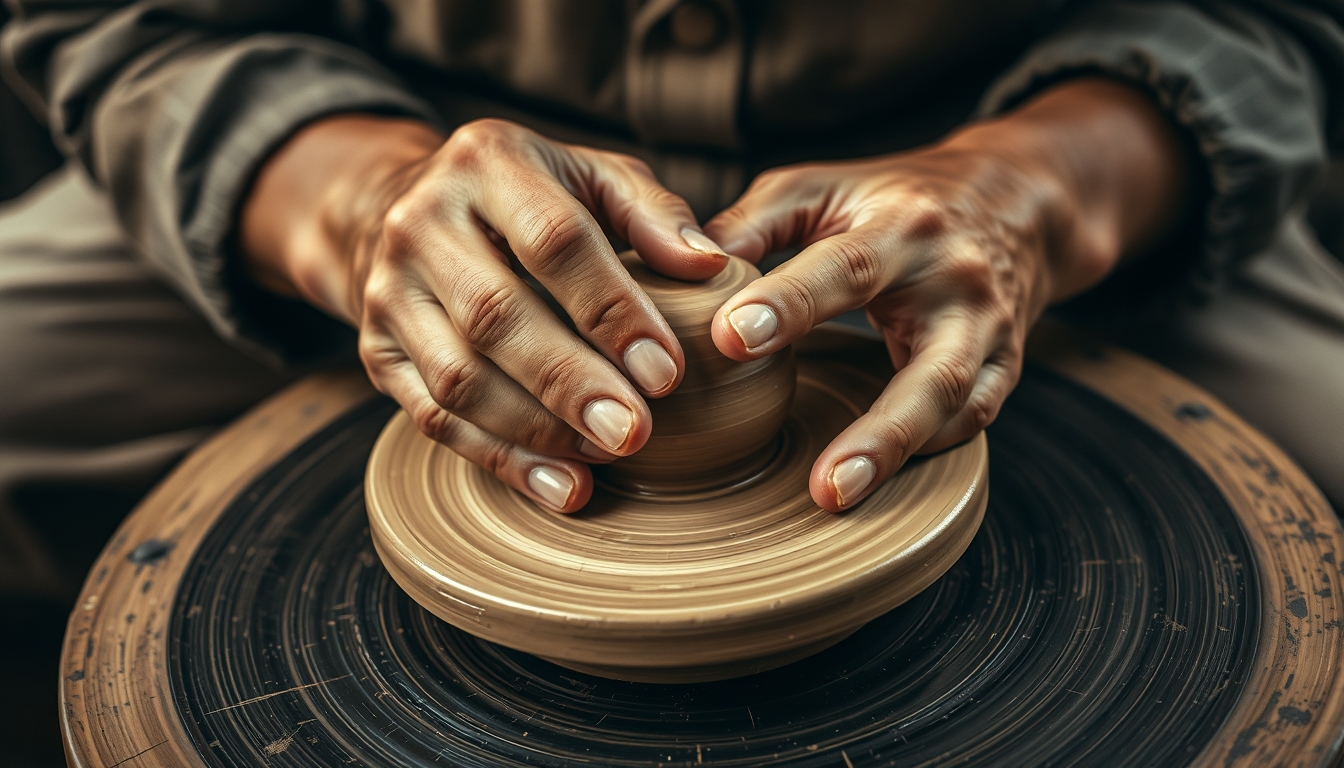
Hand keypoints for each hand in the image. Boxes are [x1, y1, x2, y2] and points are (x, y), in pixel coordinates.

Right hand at [242, 117, 730, 511]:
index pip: (553, 240)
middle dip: (570, 383)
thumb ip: (651, 213)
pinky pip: (435, 419)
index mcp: (484, 163)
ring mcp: (388, 293)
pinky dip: (502, 460)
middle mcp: (421, 224)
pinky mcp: (378, 353)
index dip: (611, 310)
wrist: (402, 212)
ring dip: (537, 430)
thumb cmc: (527, 199)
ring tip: (606, 455)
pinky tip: (562, 485)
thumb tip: (710, 264)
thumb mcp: (589, 177)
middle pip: (495, 315)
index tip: (666, 371)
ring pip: (458, 379)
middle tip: (634, 432)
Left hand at [703, 79, 1187, 510]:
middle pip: (929, 368)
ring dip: (898, 456)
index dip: (788, 304)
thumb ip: (754, 223)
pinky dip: (925, 453)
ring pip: (955, 407)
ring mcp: (989, 333)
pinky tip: (874, 482)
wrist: (1014, 204)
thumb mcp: (822, 187)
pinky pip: (970, 420)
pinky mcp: (1003, 369)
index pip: (846, 268)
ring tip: (835, 497)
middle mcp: (957, 284)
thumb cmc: (891, 198)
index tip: (730, 339)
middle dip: (878, 429)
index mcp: (904, 228)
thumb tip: (684, 271)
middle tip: (821, 482)